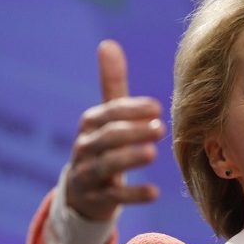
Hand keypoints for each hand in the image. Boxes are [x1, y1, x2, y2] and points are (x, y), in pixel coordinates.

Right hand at [65, 40, 164, 220]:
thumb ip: (111, 83)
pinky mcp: (96, 200)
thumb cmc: (102, 145)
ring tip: (152, 153)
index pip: (108, 113)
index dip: (131, 109)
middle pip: (106, 138)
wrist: (83, 192)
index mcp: (90, 124)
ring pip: (106, 166)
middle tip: (160, 129)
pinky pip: (113, 197)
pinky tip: (155, 192)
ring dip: (129, 158)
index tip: (157, 108)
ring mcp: (87, 175)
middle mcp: (84, 148)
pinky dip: (133, 194)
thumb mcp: (106, 116)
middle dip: (132, 132)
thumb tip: (108, 43)